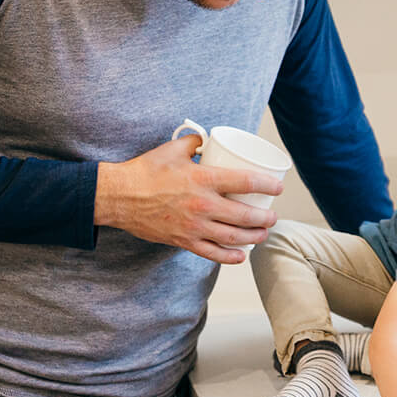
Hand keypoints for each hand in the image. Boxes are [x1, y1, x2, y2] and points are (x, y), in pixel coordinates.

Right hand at [93, 134, 282, 263]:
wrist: (118, 197)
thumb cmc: (145, 171)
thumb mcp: (172, 149)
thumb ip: (194, 142)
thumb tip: (208, 139)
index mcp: (202, 179)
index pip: (246, 181)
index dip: (267, 184)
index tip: (277, 187)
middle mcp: (202, 205)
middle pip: (245, 215)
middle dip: (265, 217)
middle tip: (272, 215)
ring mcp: (194, 226)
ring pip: (234, 237)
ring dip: (254, 236)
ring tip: (263, 233)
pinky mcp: (184, 240)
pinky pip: (213, 253)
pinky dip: (231, 257)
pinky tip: (242, 254)